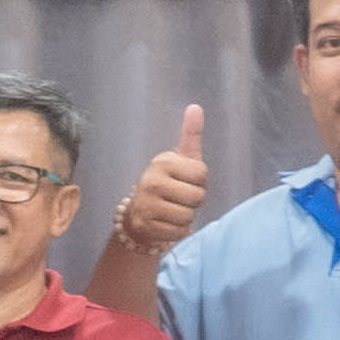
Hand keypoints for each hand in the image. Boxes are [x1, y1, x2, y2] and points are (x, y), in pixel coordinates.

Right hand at [104, 103, 209, 265]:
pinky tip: (165, 223)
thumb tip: (196, 107)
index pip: (202, 175)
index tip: (186, 182)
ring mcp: (146, 203)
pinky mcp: (145, 224)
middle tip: (179, 199)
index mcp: (162, 162)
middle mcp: (151, 180)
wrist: (138, 215)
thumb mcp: (180, 159)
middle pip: (197, 197)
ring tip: (172, 211)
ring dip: (185, 218)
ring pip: (188, 216)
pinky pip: (178, 231)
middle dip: (193, 202)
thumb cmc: (167, 184)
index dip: (200, 182)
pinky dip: (176, 231)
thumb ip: (190, 135)